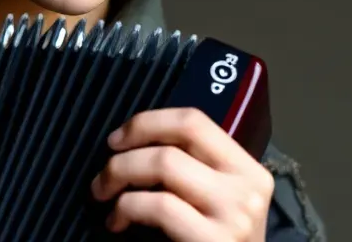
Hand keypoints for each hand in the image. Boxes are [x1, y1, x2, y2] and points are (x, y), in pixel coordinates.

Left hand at [90, 107, 273, 241]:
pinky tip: (117, 221)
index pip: (194, 122)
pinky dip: (125, 207)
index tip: (118, 138)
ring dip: (119, 174)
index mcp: (247, 170)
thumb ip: (193, 173)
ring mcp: (233, 215)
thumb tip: (137, 145)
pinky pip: (157, 205)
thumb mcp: (216, 203)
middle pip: (175, 140)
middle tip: (104, 172)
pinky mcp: (212, 240)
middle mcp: (246, 188)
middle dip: (127, 151)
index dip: (148, 123)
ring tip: (104, 194)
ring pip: (164, 164)